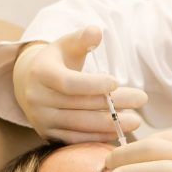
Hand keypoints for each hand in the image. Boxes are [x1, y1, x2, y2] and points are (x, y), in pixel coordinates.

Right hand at [12, 26, 146, 143]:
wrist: (31, 85)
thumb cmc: (58, 61)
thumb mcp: (67, 45)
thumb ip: (82, 38)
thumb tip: (96, 31)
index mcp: (41, 73)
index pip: (69, 83)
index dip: (94, 84)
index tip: (117, 81)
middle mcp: (37, 98)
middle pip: (80, 105)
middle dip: (113, 103)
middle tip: (141, 99)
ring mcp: (41, 119)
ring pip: (80, 125)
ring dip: (111, 125)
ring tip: (136, 120)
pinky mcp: (47, 135)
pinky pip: (75, 140)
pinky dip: (98, 138)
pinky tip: (118, 132)